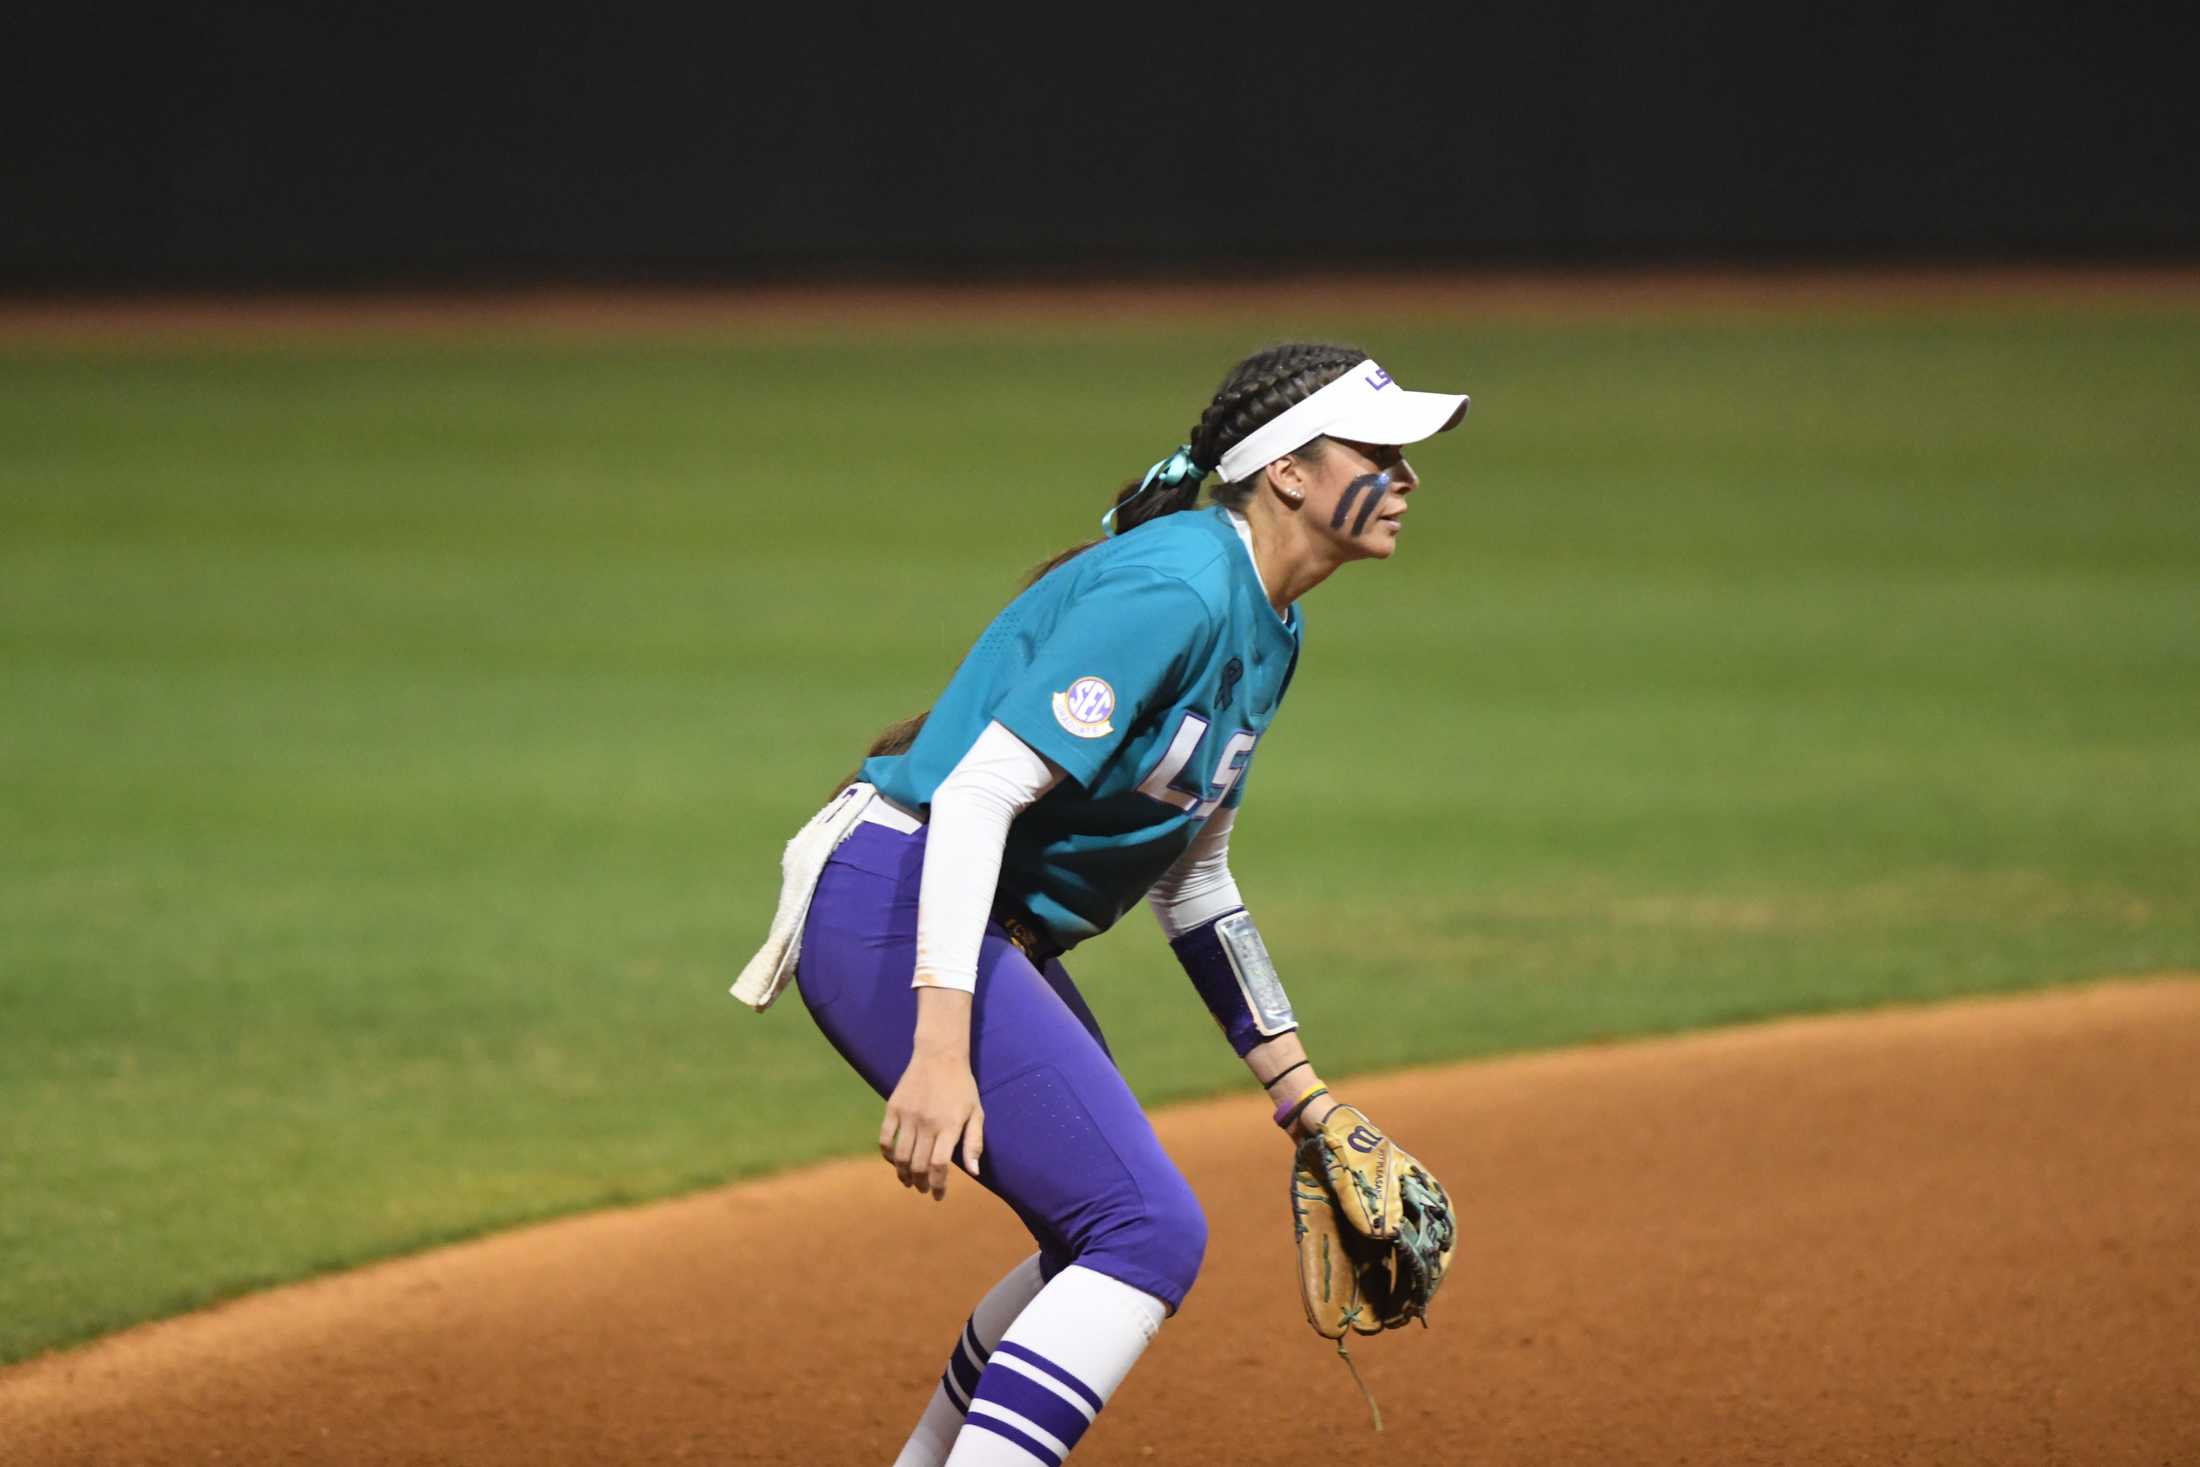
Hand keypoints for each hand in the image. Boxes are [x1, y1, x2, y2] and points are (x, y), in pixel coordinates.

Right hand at [878, 988, 984, 1199]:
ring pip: (900, 1156)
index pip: (939, 1166)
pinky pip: (885, 1139)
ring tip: (909, 1180)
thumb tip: (974, 1173)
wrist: (940, 1056)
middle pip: (918, 1165)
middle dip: (921, 1183)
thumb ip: (974, 1143)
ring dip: (903, 1174)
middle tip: (923, 1189)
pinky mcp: (893, 1107)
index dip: (937, 1186)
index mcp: (949, 1125)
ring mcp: (908, 1115)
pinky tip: (894, 1161)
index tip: (937, 1196)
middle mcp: (927, 1122)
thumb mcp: (976, 1113)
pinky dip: (887, 1155)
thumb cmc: (962, 1087)